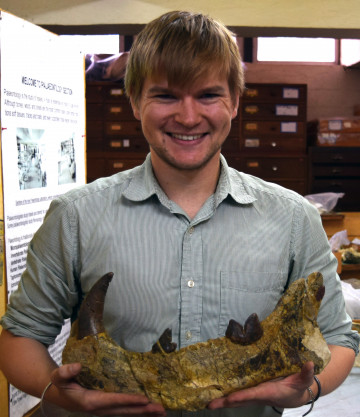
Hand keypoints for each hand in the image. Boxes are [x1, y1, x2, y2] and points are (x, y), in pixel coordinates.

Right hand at [47, 363, 166, 415]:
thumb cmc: (61, 383)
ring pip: (127, 413)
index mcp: (90, 401)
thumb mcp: (59, 376)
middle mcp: (100, 408)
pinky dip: (138, 410)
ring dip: (144, 413)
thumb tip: (77, 366)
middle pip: (125, 411)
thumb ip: (65, 371)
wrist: (58, 393)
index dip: (129, 400)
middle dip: (143, 410)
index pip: (113, 401)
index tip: (144, 399)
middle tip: (160, 409)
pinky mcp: (107, 407)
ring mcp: (105, 409)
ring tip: (162, 412)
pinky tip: (150, 410)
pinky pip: (125, 410)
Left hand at [208, 362, 314, 409]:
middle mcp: (259, 396)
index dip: (242, 397)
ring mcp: (254, 396)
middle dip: (225, 402)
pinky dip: (227, 397)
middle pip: (240, 400)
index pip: (253, 394)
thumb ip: (306, 373)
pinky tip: (216, 395)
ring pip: (236, 399)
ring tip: (207, 402)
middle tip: (209, 404)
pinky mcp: (252, 393)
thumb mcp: (303, 380)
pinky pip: (238, 396)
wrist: (296, 396)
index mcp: (269, 392)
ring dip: (222, 401)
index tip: (230, 399)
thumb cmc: (297, 386)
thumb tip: (309, 364)